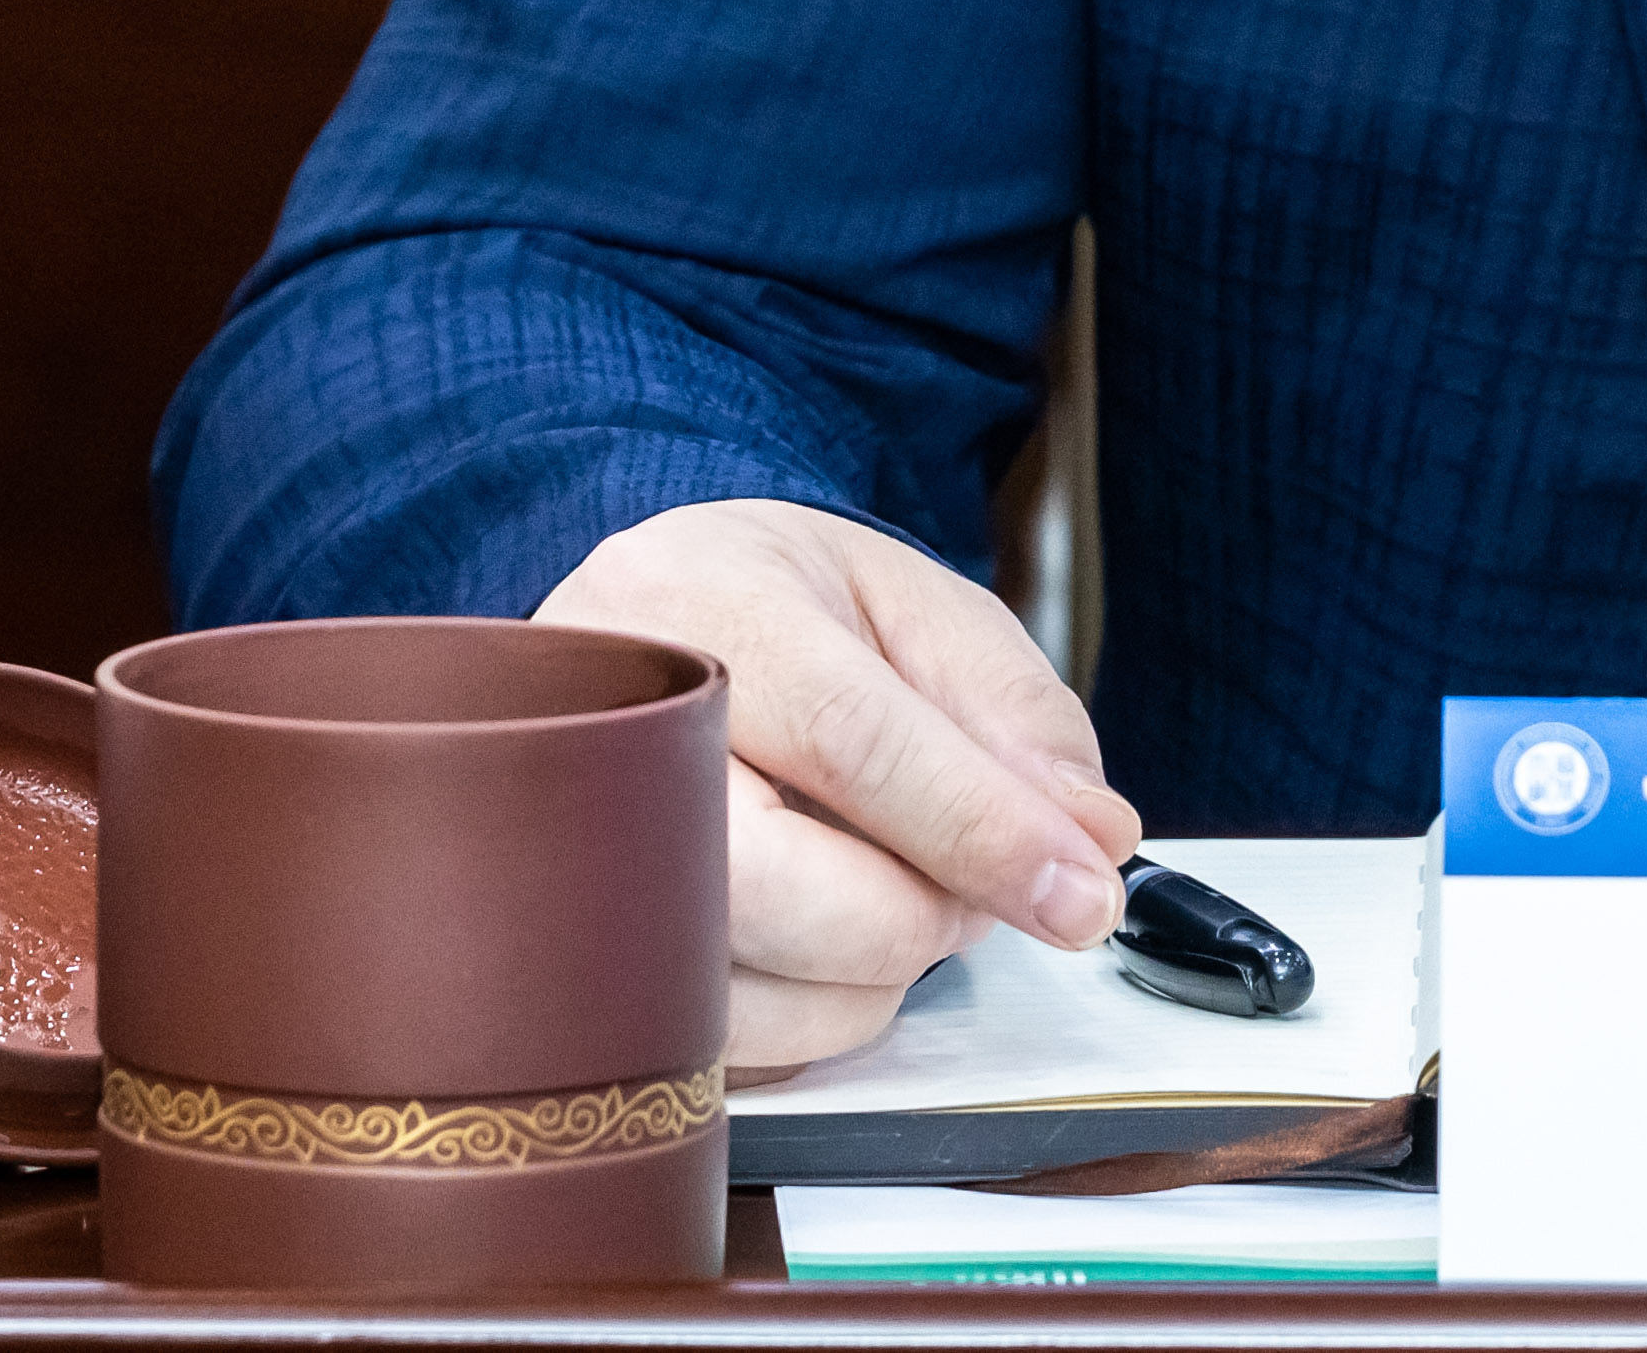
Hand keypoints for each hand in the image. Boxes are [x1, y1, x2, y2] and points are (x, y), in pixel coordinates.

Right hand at [538, 496, 1142, 1066]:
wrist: (638, 629)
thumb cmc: (779, 613)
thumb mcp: (912, 604)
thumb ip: (1011, 712)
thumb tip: (1089, 838)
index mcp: (698, 599)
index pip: (846, 736)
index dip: (975, 826)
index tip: (1079, 891)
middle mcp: (601, 727)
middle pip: (766, 884)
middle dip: (910, 919)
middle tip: (971, 898)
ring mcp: (557, 855)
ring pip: (733, 991)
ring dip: (865, 981)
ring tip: (889, 892)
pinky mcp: (569, 960)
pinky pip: (709, 1047)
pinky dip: (807, 1019)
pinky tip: (822, 939)